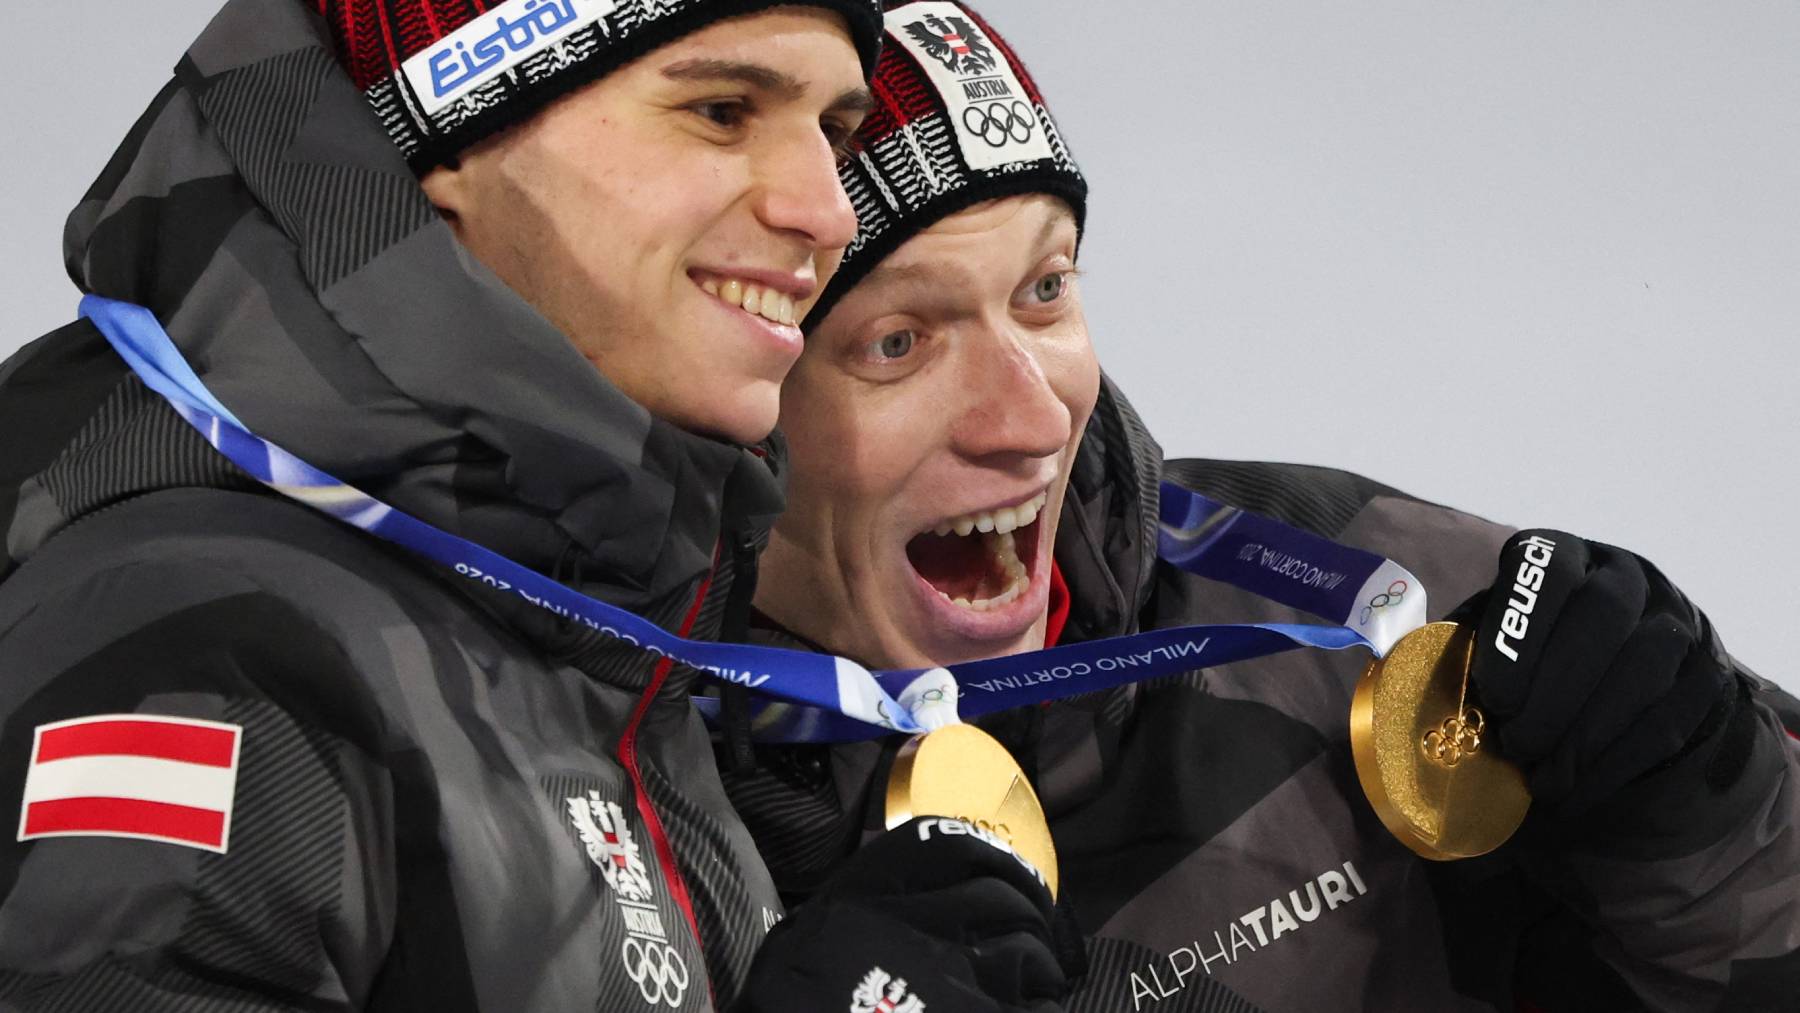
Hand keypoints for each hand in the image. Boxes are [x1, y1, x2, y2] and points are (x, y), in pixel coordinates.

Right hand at [740, 816, 1068, 1012]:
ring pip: (1025, 951)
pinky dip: (1041, 1008)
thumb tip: (914, 901)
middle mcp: (910, 922)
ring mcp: (945, 974)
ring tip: (1042, 981)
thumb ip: (860, 911)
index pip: (948, 847)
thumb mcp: (809, 938)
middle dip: (1030, 915)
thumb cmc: (791, 1005)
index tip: (1012, 877)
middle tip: (1037, 935)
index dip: (996, 860)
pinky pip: (1030, 1006)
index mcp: (866, 895)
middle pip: (999, 897)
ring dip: (1042, 967)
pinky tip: (1035, 1011)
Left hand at [1465, 530, 1752, 825]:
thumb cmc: (1537, 663)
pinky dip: (1613, 765)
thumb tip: (1410, 681)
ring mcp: (1680, 622)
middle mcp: (1630, 577)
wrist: (1633, 688)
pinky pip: (1669, 720)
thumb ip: (1465, 649)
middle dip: (1554, 691)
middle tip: (1516, 745)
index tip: (1492, 694)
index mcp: (1566, 556)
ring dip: (1584, 736)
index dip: (1518, 629)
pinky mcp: (1709, 677)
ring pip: (1643, 670)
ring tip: (1541, 779)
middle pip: (1604, 614)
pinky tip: (1575, 792)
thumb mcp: (1497, 640)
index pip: (1547, 566)